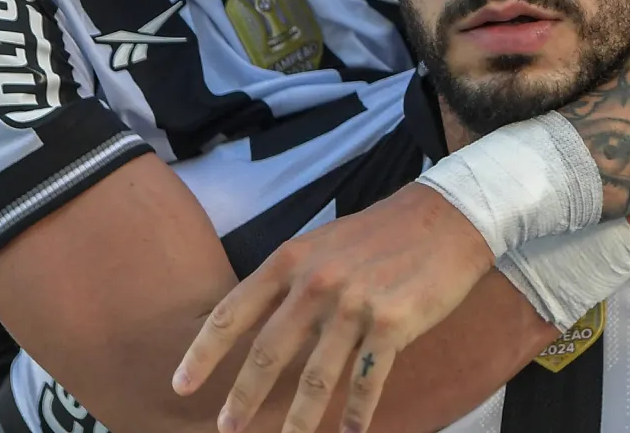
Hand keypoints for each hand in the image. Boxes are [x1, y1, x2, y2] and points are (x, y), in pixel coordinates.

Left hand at [173, 183, 493, 432]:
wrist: (448, 218)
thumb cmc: (383, 233)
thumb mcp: (324, 243)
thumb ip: (291, 279)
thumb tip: (259, 323)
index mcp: (291, 258)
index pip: (234, 311)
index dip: (204, 352)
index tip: (181, 385)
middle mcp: (316, 282)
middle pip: (267, 353)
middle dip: (242, 398)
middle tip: (226, 429)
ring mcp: (354, 304)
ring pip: (315, 378)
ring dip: (298, 421)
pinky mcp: (391, 324)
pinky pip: (366, 381)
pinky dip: (356, 413)